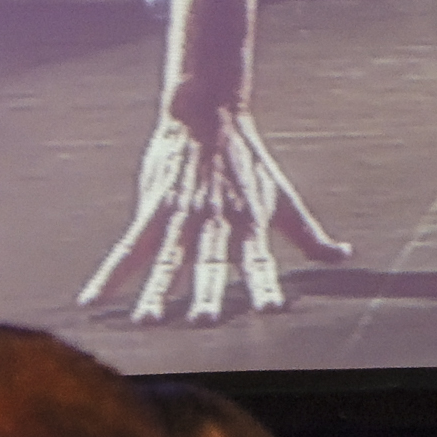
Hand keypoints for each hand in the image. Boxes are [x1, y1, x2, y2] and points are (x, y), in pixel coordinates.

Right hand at [78, 108, 350, 323]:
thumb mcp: (282, 197)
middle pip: (211, 261)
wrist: (209, 113)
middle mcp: (216, 220)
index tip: (272, 310)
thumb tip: (344, 255)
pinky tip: (92, 300)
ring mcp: (182, 214)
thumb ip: (309, 234)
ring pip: (167, 257)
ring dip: (156, 290)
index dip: (265, 282)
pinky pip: (129, 245)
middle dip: (208, 291)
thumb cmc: (247, 164)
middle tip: (204, 323)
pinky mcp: (154, 206)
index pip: (260, 258)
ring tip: (147, 322)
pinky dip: (111, 273)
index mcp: (248, 221)